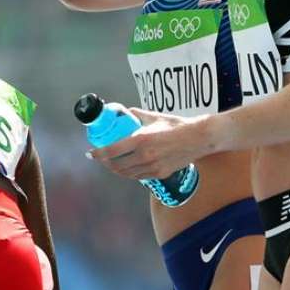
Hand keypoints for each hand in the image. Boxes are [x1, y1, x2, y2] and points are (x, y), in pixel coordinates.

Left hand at [88, 108, 208, 180]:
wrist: (199, 138)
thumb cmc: (177, 124)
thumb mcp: (154, 116)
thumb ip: (137, 114)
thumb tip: (124, 112)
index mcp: (140, 140)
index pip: (111, 151)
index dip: (98, 154)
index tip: (90, 153)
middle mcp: (144, 156)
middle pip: (116, 165)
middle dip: (104, 162)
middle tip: (100, 157)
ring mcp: (152, 167)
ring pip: (126, 173)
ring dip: (115, 169)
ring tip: (111, 163)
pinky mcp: (160, 174)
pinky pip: (138, 176)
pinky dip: (129, 173)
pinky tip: (127, 167)